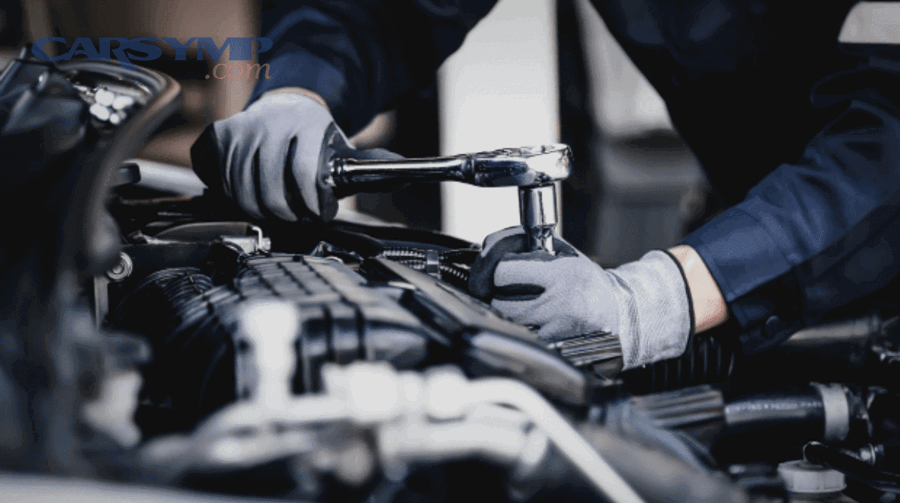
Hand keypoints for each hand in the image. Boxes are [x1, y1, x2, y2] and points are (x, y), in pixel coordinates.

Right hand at [190, 90, 400, 221]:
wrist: (287, 107)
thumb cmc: (318, 140)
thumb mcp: (345, 151)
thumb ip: (371, 167)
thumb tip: (405, 174)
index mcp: (307, 125)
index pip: (304, 174)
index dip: (311, 204)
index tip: (317, 214)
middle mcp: (270, 124)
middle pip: (268, 191)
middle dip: (285, 214)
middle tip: (296, 218)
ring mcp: (241, 129)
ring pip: (240, 191)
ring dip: (258, 209)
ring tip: (276, 209)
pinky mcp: (219, 137)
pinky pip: (218, 179)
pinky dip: (232, 194)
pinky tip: (249, 193)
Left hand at [469, 227, 693, 369]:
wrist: (624, 317)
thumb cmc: (590, 286)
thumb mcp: (567, 257)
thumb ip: (533, 250)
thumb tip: (495, 246)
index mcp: (561, 275)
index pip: (504, 272)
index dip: (497, 271)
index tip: (502, 272)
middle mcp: (559, 304)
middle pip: (500, 302)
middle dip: (498, 296)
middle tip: (507, 292)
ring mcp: (557, 331)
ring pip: (509, 325)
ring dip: (508, 317)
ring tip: (523, 308)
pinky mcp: (557, 351)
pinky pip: (524, 341)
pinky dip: (522, 334)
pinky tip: (533, 326)